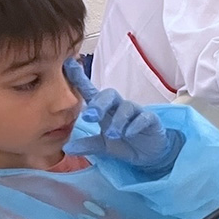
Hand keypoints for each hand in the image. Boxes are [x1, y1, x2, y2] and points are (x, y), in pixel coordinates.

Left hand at [63, 59, 183, 172]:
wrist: (150, 154)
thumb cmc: (125, 143)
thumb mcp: (103, 146)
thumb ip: (87, 145)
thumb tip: (67, 148)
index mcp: (105, 110)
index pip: (90, 91)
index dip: (79, 78)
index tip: (67, 63)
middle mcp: (119, 107)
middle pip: (109, 95)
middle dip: (99, 104)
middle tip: (90, 117)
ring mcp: (136, 112)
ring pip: (126, 107)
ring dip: (117, 120)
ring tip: (113, 135)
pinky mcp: (151, 120)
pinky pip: (143, 117)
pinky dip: (135, 125)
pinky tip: (129, 134)